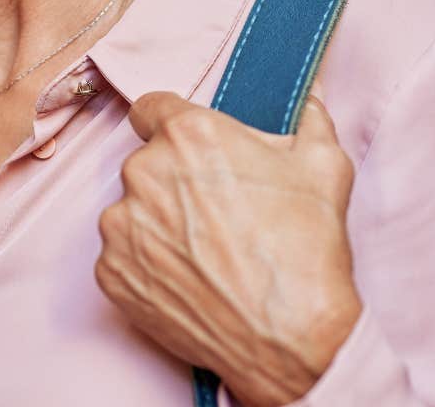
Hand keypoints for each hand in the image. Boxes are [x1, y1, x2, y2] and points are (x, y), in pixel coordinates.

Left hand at [95, 81, 361, 406]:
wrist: (290, 337)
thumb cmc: (306, 250)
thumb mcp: (324, 166)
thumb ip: (309, 117)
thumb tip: (308, 98)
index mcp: (187, 134)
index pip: (152, 107)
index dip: (169, 124)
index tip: (184, 146)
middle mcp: (143, 172)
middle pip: (147, 163)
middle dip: (174, 179)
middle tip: (215, 210)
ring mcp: (121, 226)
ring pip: (132, 210)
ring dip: (158, 222)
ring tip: (204, 251)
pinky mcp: (110, 273)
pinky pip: (122, 255)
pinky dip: (147, 264)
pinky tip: (189, 278)